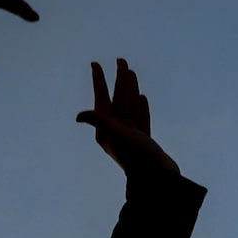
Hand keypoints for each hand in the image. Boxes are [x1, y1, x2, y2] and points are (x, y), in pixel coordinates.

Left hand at [74, 58, 179, 178]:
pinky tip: (142, 97)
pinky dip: (141, 107)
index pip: (101, 99)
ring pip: (129, 106)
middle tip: (120, 60)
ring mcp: (131, 137)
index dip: (98, 81)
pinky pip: (141, 119)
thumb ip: (100, 121)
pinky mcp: (144, 141)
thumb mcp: (116, 135)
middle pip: (117, 100)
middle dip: (118, 80)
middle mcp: (116, 132)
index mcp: (106, 130)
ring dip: (130, 89)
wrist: (157, 177)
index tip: (95, 64)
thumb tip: (80, 115)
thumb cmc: (137, 155)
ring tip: (130, 73)